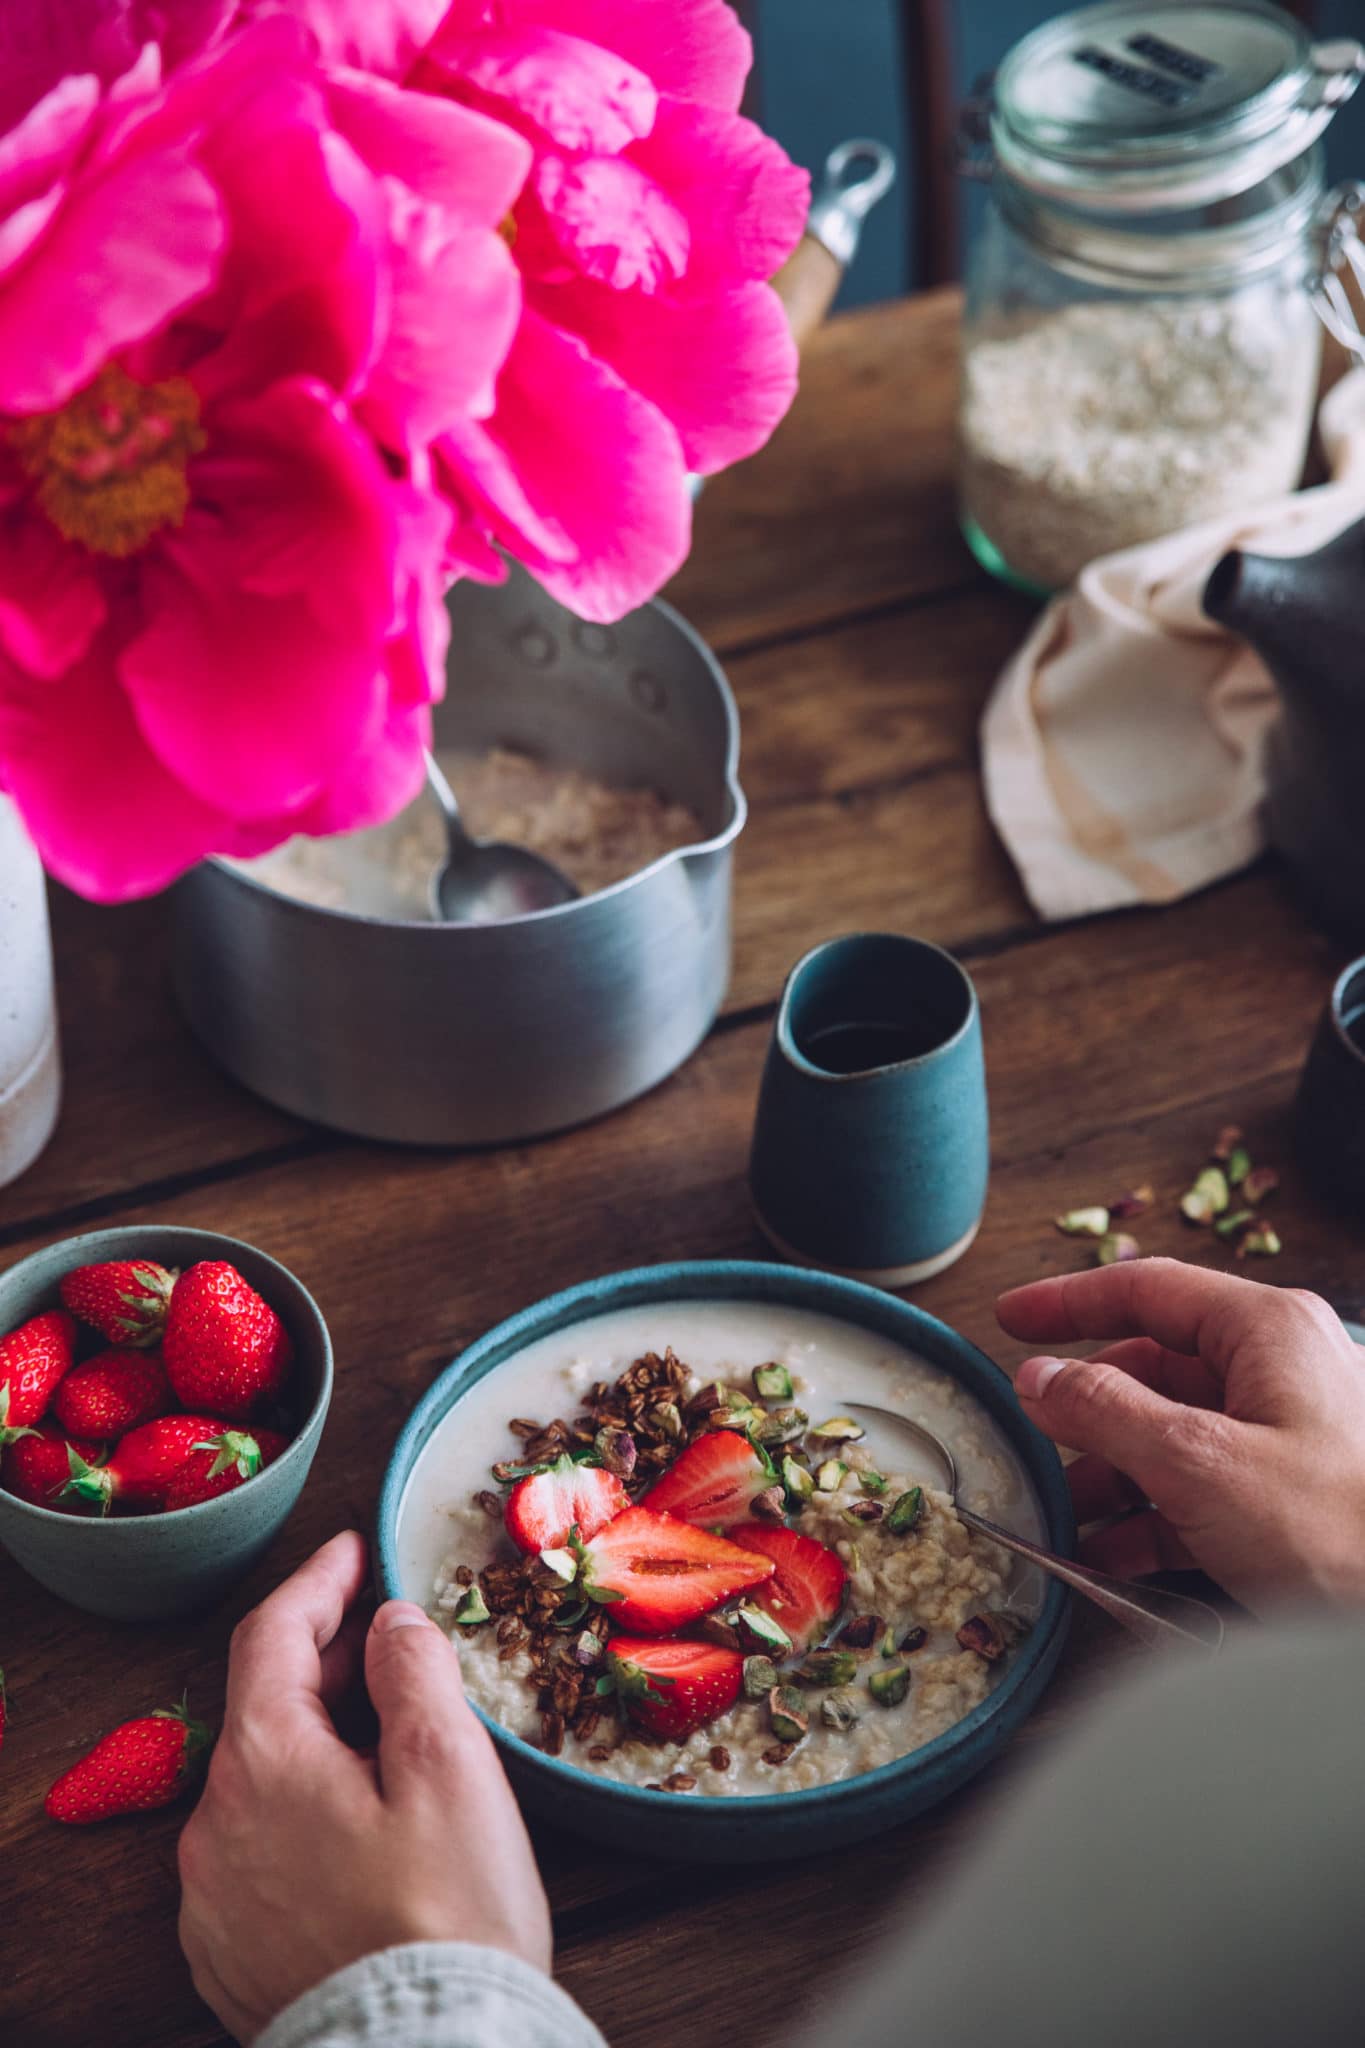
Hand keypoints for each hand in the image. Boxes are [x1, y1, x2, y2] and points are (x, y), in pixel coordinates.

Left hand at [178, 1531, 551, 2043]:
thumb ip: (414, 1671)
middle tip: (389, 1635)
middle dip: (326, 1660)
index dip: (317, 1581)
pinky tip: (361, 1826)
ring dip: (317, 1741)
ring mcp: (214, 1897)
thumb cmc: (446, 1919)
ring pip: (262, 1783)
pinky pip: (258, 1852)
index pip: (270, 1634)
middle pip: (264, 1707)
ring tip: (389, 1734)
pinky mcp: (229, 1953)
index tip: (353, 1549)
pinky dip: (303, 1814)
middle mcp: (216, 1825)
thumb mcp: (449, 1767)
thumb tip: (390, 1621)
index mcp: (263, 1762)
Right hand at [997, 1259, 1364, 1611]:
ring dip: (1116, 1476)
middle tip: (1034, 1447)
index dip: (1068, 1302)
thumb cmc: (1345, 1534)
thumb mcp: (1202, 1465)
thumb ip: (1108, 1411)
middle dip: (1089, 1414)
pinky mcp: (1299, 1497)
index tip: (1009, 1320)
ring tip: (1069, 1520)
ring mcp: (1294, 1435)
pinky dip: (1155, 1517)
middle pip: (1158, 1368)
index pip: (1147, 1288)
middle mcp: (1282, 1370)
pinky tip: (1116, 1558)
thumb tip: (1040, 1377)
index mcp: (1265, 1332)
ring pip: (1178, 1434)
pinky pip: (1208, 1489)